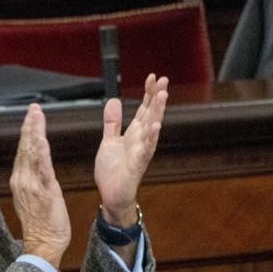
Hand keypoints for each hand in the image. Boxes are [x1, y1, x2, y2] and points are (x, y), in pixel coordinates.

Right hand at [10, 104, 70, 268]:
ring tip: (36, 115)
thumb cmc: (40, 224)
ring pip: (31, 154)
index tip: (31, 116)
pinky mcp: (44, 192)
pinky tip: (41, 139)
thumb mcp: (31, 198)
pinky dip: (40, 153)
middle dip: (29, 126)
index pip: (22, 151)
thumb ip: (32, 180)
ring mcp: (32, 185)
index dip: (26, 132)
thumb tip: (34, 166)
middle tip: (34, 108)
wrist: (43, 245)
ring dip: (34, 133)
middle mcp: (22, 180)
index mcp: (20, 180)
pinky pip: (42, 169)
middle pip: (25, 147)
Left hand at [94, 74, 168, 226]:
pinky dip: (151, 138)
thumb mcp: (108, 141)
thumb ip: (112, 122)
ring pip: (152, 128)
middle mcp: (141, 140)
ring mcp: (141, 151)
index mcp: (134, 133)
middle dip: (157, 97)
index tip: (153, 76)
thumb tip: (114, 100)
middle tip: (164, 79)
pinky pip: (146, 150)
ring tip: (163, 96)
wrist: (110, 195)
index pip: (144, 109)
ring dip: (157, 112)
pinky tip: (155, 126)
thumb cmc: (113, 171)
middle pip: (151, 114)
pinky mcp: (137, 164)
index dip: (148, 93)